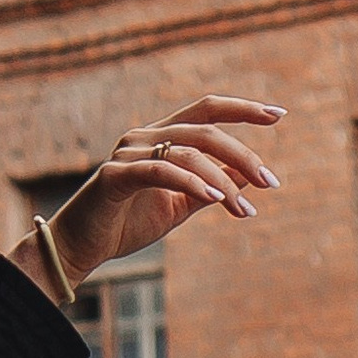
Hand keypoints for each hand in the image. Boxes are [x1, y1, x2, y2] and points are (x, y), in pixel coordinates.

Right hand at [25, 96, 284, 293]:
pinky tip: (215, 198)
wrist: (78, 249)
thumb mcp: (177, 207)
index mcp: (159, 137)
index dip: (243, 108)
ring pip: (188, 152)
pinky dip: (191, 182)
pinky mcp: (113, 176)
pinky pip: (160, 171)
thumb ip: (209, 188)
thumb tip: (247, 178)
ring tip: (243, 209)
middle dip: (244, 154)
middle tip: (272, 183)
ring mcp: (127, 153)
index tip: (279, 114)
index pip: (206, 110)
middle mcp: (143, 136)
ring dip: (223, 179)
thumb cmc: (125, 225)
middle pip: (205, 130)